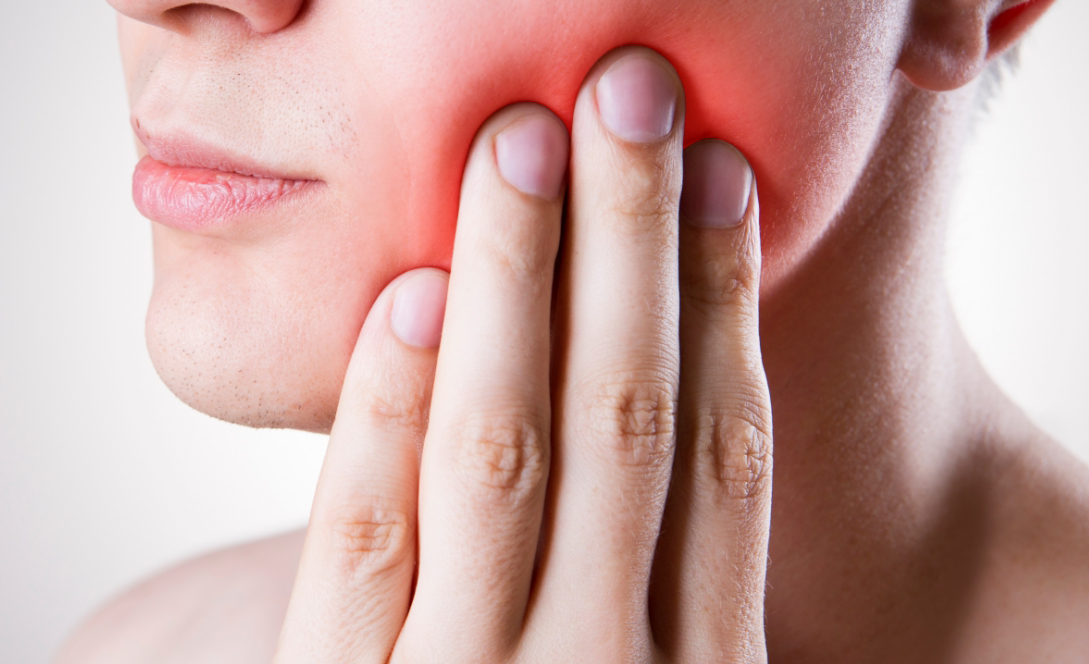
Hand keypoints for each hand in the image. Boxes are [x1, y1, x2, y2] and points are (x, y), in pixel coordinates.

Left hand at [275, 46, 771, 662]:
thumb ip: (661, 589)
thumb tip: (693, 382)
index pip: (722, 458)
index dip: (724, 299)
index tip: (720, 170)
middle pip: (624, 421)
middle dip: (630, 241)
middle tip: (631, 91)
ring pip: (498, 453)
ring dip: (514, 278)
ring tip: (523, 140)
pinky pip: (365, 539)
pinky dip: (388, 410)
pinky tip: (408, 295)